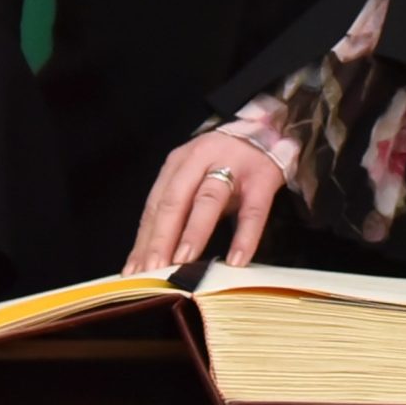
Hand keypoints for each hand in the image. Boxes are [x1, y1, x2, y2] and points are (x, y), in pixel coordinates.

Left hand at [124, 130, 284, 273]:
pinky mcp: (262, 177)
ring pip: (208, 200)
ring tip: (183, 262)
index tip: (135, 271)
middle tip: (152, 271)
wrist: (270, 133)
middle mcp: (201, 159)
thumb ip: (179, 210)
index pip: (156, 204)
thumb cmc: (227, 164)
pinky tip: (236, 260)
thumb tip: (155, 258)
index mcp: (178, 163)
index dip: (144, 239)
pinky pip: (253, 211)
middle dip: (161, 239)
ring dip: (194, 232)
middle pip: (175, 201)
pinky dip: (244, 236)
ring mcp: (233, 166)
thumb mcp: (197, 179)